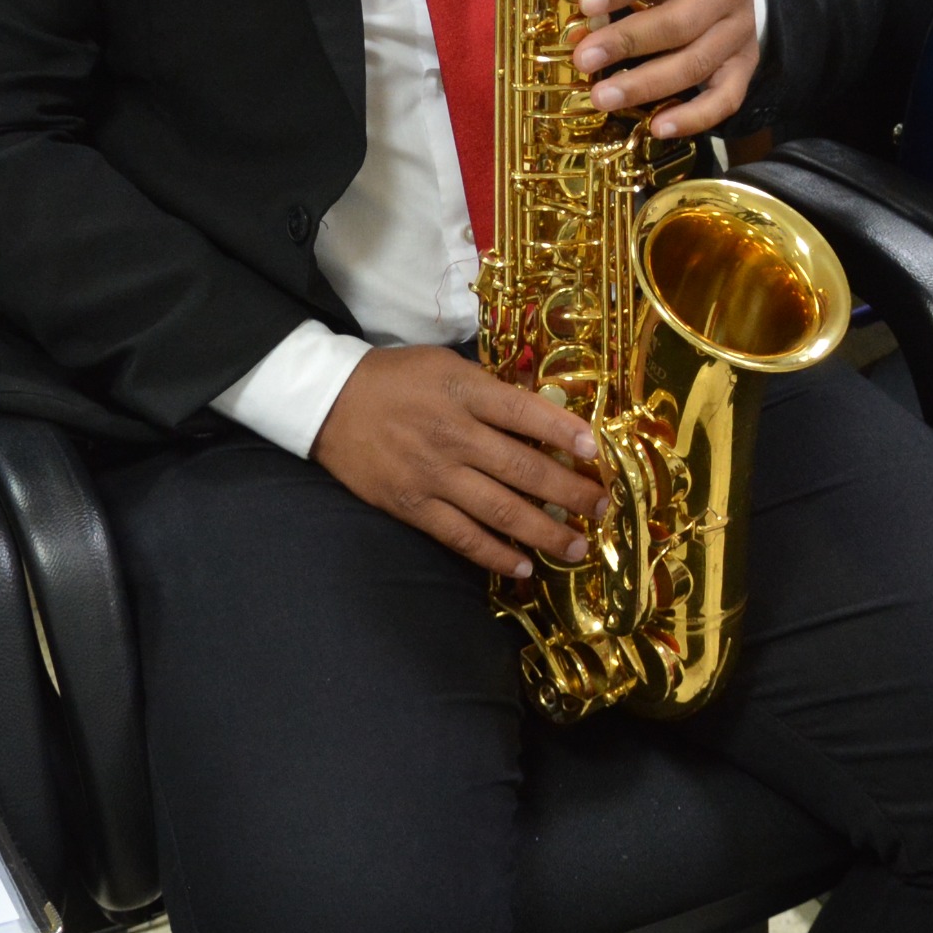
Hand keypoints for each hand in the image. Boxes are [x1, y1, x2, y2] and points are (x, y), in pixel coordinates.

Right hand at [308, 344, 601, 579]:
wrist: (329, 402)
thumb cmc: (397, 379)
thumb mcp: (447, 365)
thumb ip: (493, 387)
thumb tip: (546, 403)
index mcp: (464, 391)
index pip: (524, 412)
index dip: (563, 432)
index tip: (595, 451)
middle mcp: (453, 434)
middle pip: (522, 467)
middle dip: (569, 492)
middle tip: (602, 508)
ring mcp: (432, 474)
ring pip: (499, 509)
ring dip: (544, 531)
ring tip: (577, 547)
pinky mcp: (412, 506)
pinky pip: (460, 536)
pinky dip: (494, 555)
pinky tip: (524, 568)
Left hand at [573, 0, 755, 135]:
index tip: (586, 5)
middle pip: (679, 22)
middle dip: (627, 43)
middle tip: (583, 60)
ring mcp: (739, 29)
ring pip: (696, 63)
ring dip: (647, 85)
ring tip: (602, 97)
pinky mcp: (745, 62)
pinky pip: (726, 97)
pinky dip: (694, 117)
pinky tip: (659, 127)